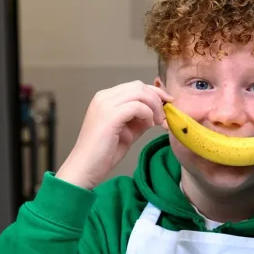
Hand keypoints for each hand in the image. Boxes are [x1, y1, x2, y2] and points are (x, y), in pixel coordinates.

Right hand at [56, 81, 171, 189]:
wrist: (87, 167)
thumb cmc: (105, 152)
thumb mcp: (128, 131)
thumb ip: (140, 118)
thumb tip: (158, 112)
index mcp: (106, 98)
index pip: (135, 86)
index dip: (155, 94)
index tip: (167, 105)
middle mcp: (103, 97)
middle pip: (139, 86)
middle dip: (157, 98)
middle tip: (164, 115)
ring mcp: (105, 105)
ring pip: (140, 93)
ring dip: (155, 107)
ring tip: (158, 122)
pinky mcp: (110, 116)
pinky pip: (137, 106)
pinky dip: (148, 114)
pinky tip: (149, 125)